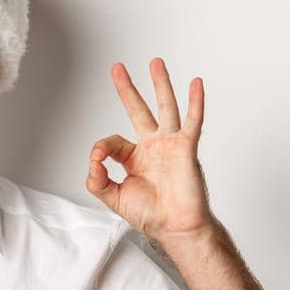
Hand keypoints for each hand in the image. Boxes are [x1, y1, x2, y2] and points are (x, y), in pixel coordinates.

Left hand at [86, 58, 216, 241]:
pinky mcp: (186, 148)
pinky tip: (196, 83)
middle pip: (138, 109)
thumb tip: (93, 162)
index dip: (100, 149)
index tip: (97, 163)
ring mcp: (170, 145)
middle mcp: (152, 146)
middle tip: (117, 67)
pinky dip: (195, 102)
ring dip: (161, 84)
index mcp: (134, 158)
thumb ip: (97, 180)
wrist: (175, 227)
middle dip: (127, 88)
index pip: (112, 141)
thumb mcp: (113, 197)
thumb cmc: (151, 214)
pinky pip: (192, 121)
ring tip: (156, 62)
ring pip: (165, 107)